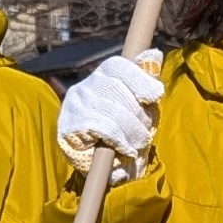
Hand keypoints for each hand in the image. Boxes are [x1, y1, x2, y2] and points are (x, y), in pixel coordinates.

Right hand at [56, 51, 166, 181]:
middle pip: (115, 88)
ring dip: (130, 130)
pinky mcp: (67, 128)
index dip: (138, 78)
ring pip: (109, 109)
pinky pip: (98, 127)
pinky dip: (117, 139)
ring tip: (136, 144)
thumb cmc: (125, 134)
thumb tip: (154, 54)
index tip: (154, 96)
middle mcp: (83, 87)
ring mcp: (73, 106)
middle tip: (144, 134)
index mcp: (101, 78)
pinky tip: (123, 148)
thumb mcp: (140, 108)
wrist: (103, 168)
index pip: (117, 66)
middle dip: (136, 114)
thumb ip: (145, 83)